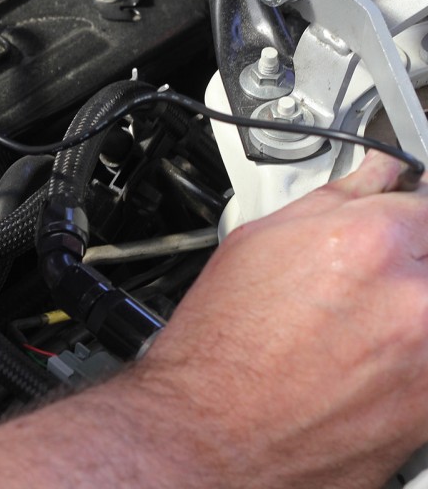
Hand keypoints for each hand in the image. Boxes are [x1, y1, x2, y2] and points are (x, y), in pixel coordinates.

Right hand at [134, 151, 427, 486]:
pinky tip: (365, 361)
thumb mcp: (256, 246)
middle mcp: (412, 299)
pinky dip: (411, 355)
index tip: (401, 216)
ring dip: (410, 306)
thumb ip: (331, 203)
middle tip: (370, 278)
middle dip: (410, 258)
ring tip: (360, 326)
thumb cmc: (218, 350)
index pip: (424, 201)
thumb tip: (370, 178)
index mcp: (367, 244)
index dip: (405, 211)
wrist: (210, 436)